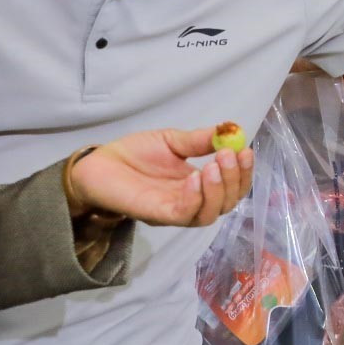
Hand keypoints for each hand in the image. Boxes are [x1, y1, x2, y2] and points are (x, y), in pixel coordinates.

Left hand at [70, 127, 254, 227]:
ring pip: (210, 214)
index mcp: (198, 185)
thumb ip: (199, 140)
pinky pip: (185, 214)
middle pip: (227, 203)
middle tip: (228, 155)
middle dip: (235, 179)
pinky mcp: (158, 215)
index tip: (246, 150)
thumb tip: (230, 130)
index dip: (243, 171)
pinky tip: (195, 177)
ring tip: (213, 165)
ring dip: (219, 190)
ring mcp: (175, 211)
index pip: (232, 186)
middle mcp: (191, 202)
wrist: (97, 164)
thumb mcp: (172, 141)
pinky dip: (196, 197)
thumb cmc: (133, 154)